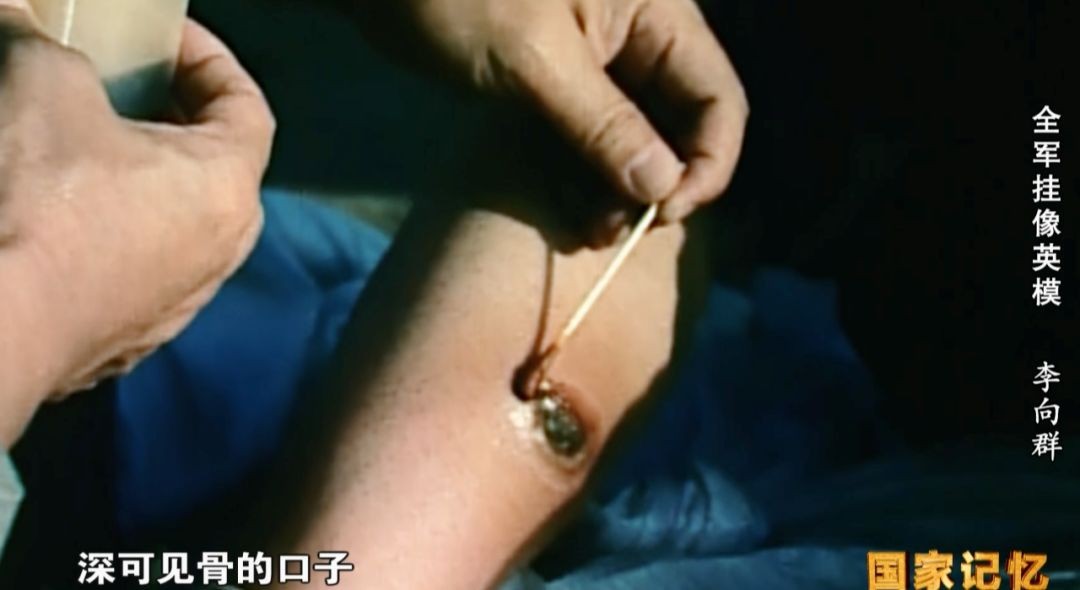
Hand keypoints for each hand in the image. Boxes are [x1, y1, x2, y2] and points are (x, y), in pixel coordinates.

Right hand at [0, 7, 273, 408]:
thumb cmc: (40, 205)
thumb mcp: (45, 86)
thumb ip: (48, 45)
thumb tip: (26, 25)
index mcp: (227, 186)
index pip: (247, 107)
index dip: (209, 59)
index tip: (166, 37)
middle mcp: (221, 250)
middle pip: (216, 166)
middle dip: (173, 118)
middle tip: (128, 88)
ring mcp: (180, 300)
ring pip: (176, 222)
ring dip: (140, 180)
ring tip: (87, 148)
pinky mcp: (133, 335)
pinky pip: (137, 267)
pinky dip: (112, 232)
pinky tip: (63, 216)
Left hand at [359, 0, 747, 234]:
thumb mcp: (536, 60)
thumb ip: (604, 124)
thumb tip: (663, 187)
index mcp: (655, 12)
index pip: (717, 94)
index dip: (708, 159)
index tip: (668, 211)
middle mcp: (638, 37)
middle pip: (684, 121)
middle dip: (663, 181)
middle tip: (620, 231)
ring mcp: (598, 64)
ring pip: (639, 137)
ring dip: (624, 188)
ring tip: (592, 230)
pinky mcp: (558, 85)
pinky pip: (595, 138)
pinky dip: (589, 176)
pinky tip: (575, 211)